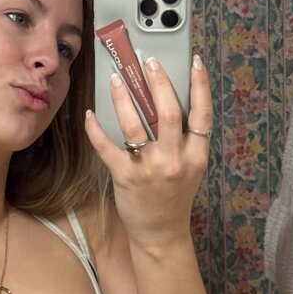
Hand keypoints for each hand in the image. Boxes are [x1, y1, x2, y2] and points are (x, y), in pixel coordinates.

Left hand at [84, 54, 213, 250]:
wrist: (161, 232)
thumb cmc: (174, 196)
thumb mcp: (190, 168)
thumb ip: (186, 140)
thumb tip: (167, 101)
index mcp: (196, 156)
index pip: (203, 114)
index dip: (200, 85)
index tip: (195, 61)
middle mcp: (174, 160)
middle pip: (169, 112)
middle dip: (158, 82)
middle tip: (148, 61)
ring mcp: (149, 169)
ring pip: (136, 125)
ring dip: (124, 98)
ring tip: (117, 79)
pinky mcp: (125, 177)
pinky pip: (107, 147)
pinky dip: (96, 129)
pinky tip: (90, 114)